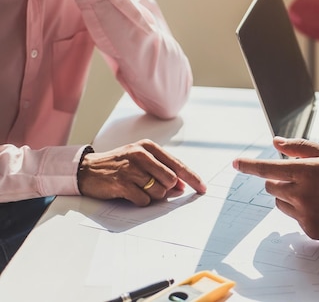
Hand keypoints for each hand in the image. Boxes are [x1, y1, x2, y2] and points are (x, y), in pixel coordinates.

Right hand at [77, 139, 206, 205]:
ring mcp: (131, 168)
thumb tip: (181, 186)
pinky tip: (129, 193)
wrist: (86, 169)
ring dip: (151, 195)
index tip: (203, 188)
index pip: (178, 165)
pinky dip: (140, 201)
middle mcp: (141, 154)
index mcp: (149, 147)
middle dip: (165, 189)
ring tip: (137, 188)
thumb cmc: (118, 165)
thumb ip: (162, 170)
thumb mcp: (141, 161)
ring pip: (158, 191)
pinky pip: (143, 200)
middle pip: (170, 180)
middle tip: (150, 186)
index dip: (192, 178)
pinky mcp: (121, 183)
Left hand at [233, 137, 318, 239]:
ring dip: (289, 195)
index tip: (236, 163)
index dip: (249, 166)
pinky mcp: (311, 231)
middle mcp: (303, 194)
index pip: (267, 168)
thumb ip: (301, 148)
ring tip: (316, 192)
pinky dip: (302, 211)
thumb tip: (277, 143)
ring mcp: (306, 215)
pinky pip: (295, 218)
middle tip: (301, 176)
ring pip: (281, 203)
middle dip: (279, 179)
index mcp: (307, 171)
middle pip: (271, 186)